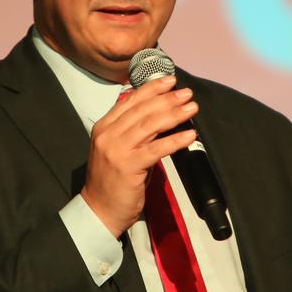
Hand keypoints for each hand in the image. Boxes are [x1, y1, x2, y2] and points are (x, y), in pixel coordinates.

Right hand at [81, 75, 197, 236]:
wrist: (99, 210)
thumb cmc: (113, 180)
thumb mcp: (118, 148)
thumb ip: (132, 129)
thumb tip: (155, 111)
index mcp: (104, 127)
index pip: (130, 100)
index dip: (152, 88)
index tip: (170, 81)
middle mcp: (108, 135)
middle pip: (142, 110)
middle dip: (167, 99)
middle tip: (186, 93)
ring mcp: (117, 150)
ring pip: (150, 125)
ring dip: (174, 114)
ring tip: (191, 108)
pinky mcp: (128, 167)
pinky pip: (156, 149)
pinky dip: (175, 140)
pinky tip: (190, 135)